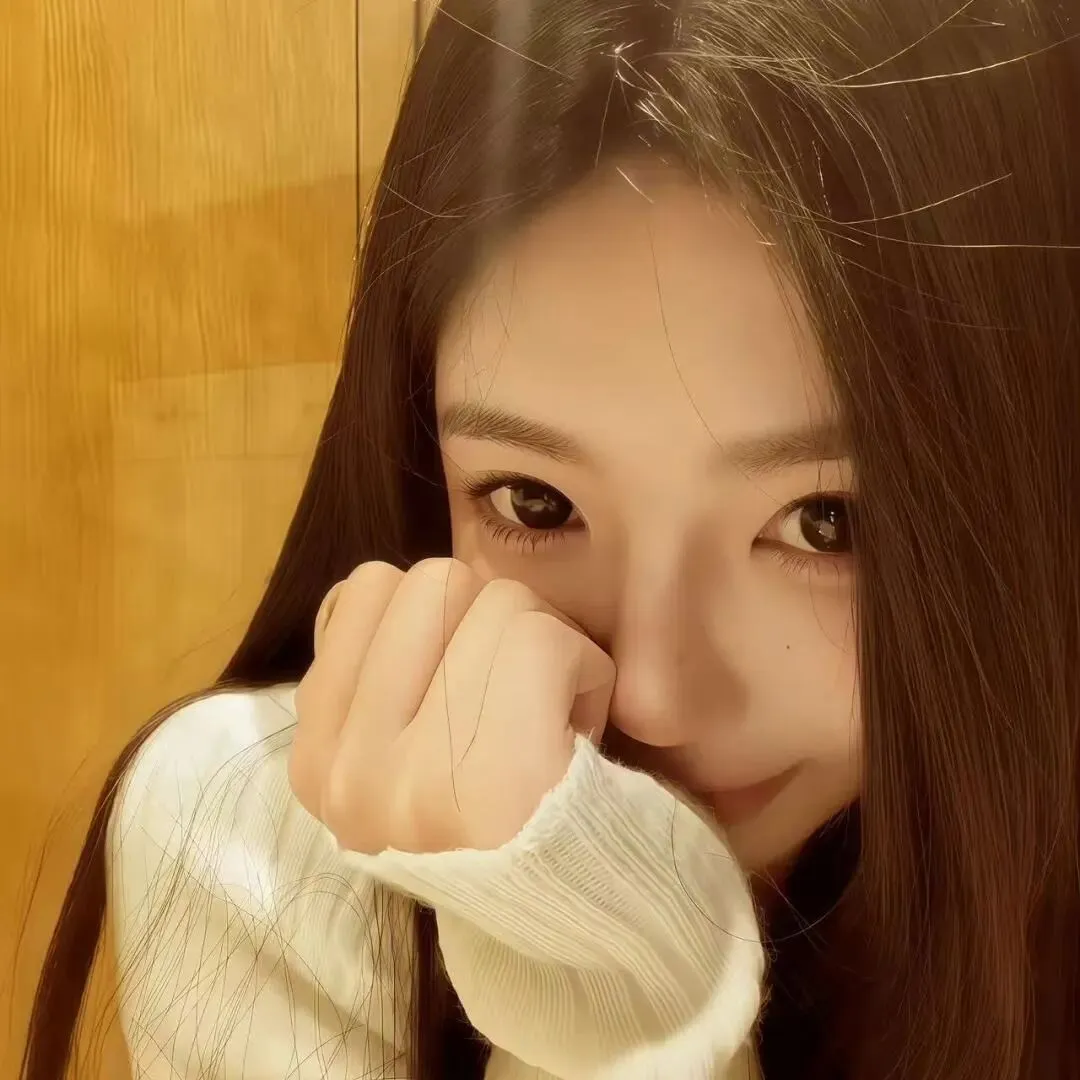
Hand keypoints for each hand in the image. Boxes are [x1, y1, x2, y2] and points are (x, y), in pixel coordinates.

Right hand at [288, 558, 615, 853]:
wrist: (576, 923)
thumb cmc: (504, 820)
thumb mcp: (406, 751)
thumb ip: (372, 670)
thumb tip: (373, 585)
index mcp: (319, 760)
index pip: (366, 591)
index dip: (442, 615)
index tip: (466, 686)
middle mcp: (348, 771)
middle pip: (435, 580)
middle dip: (495, 618)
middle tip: (519, 696)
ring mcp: (411, 776)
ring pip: (499, 600)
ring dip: (548, 645)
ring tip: (551, 720)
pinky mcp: (488, 776)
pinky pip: (541, 638)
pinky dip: (586, 669)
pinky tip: (583, 731)